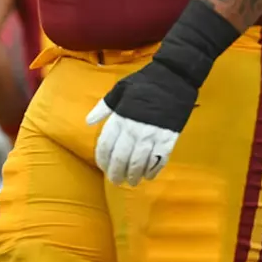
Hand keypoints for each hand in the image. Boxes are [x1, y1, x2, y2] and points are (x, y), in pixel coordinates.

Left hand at [85, 57, 197, 186]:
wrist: (173, 79)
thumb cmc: (144, 83)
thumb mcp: (119, 90)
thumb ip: (103, 108)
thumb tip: (88, 122)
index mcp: (120, 118)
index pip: (106, 145)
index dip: (102, 159)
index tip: (102, 167)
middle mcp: (134, 129)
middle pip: (121, 158)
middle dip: (116, 172)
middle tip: (116, 181)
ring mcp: (152, 135)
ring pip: (139, 162)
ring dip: (134, 175)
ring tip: (131, 182)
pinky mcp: (169, 138)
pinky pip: (159, 160)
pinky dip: (153, 170)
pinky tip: (148, 176)